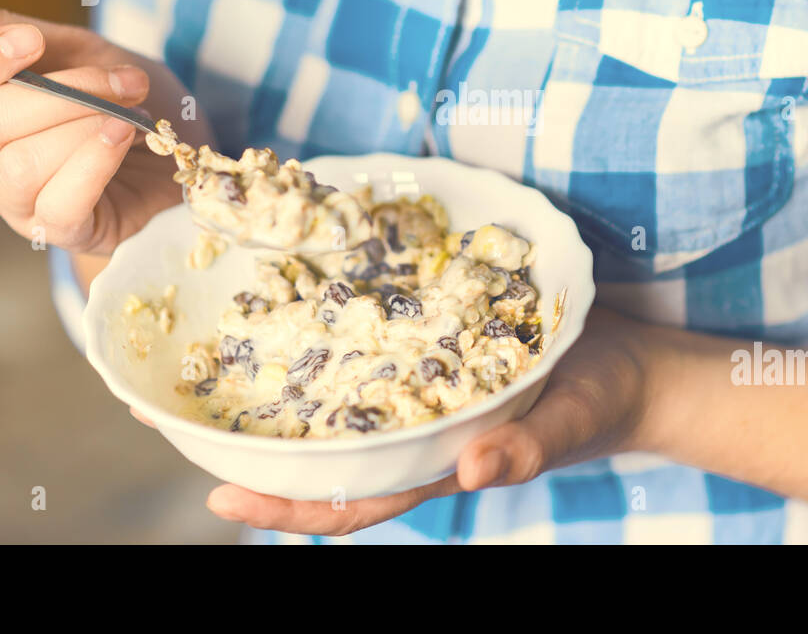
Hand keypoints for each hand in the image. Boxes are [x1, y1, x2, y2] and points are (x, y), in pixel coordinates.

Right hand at [0, 0, 209, 254]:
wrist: (184, 147)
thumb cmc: (123, 96)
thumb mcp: (74, 49)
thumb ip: (4, 28)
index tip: (30, 40)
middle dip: (61, 91)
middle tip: (122, 78)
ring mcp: (18, 202)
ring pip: (21, 164)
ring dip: (85, 125)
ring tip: (130, 111)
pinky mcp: (63, 230)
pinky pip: (60, 202)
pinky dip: (95, 162)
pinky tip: (123, 137)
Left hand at [170, 306, 657, 535]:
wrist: (632, 360)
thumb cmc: (603, 400)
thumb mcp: (569, 422)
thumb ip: (527, 447)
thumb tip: (473, 474)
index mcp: (438, 463)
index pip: (352, 500)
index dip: (287, 508)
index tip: (218, 498)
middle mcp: (417, 431)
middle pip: (324, 451)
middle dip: (252, 443)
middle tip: (174, 412)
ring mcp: (422, 389)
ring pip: (337, 399)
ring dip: (279, 385)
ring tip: (216, 354)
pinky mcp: (433, 345)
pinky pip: (371, 345)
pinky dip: (332, 332)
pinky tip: (299, 299)